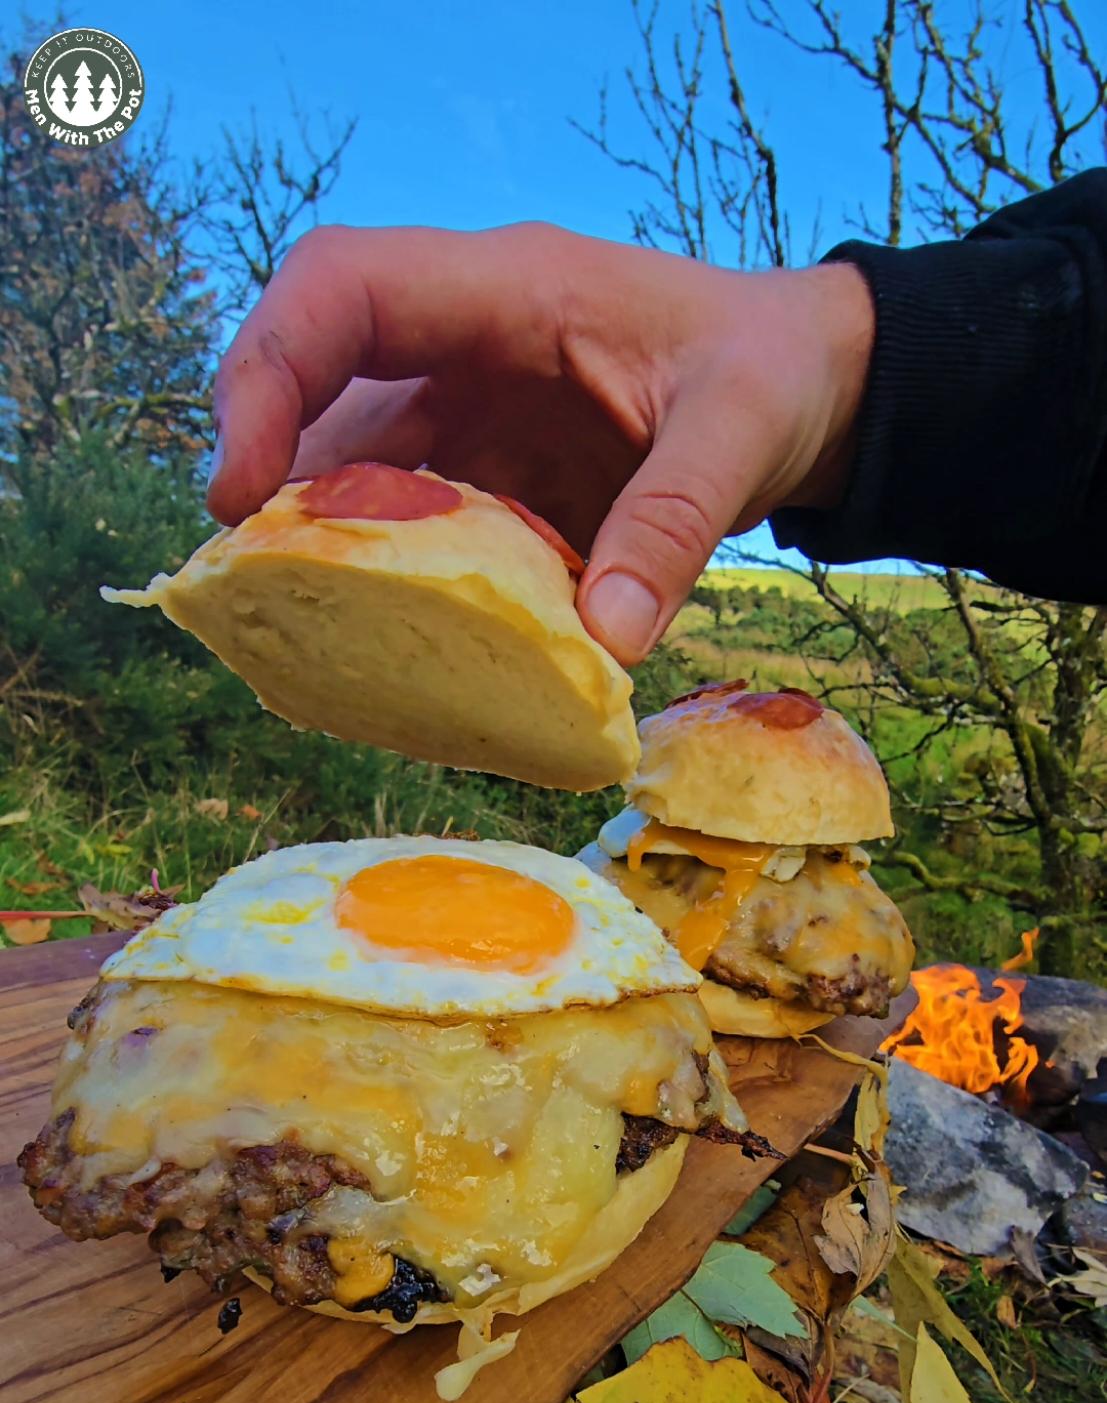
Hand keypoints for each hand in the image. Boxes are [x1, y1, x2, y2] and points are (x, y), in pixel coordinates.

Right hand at [208, 223, 873, 665]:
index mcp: (509, 291)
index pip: (343, 290)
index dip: (270, 372)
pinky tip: (393, 660)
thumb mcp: (740, 435)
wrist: (808, 387)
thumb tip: (606, 646)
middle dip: (270, 491)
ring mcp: (468, 415)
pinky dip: (395, 592)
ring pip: (352, 472)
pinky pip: (412, 530)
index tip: (243, 486)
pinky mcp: (487, 480)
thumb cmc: (771, 373)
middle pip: (317, 393)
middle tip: (252, 600)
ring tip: (308, 645)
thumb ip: (675, 526)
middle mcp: (463, 346)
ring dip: (325, 555)